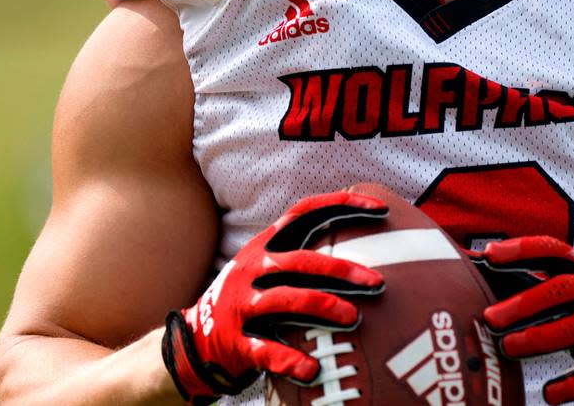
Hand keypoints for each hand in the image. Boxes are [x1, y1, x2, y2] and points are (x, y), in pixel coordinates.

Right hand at [162, 192, 386, 403]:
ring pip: (286, 300)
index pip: (304, 212)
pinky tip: (313, 370)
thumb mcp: (267, 268)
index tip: (380, 209)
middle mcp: (253, 270)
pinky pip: (267, 351)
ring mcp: (242, 305)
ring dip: (323, 307)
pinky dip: (290, 360)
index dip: (341, 205)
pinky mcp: (236, 342)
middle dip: (341, 270)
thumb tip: (363, 244)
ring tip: (353, 318)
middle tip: (376, 283)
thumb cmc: (249, 300)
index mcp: (265, 246)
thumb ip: (303, 255)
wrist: (193, 341)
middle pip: (301, 262)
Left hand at [480, 236, 573, 404]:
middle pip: (565, 289)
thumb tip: (499, 289)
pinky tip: (551, 393)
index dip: (524, 250)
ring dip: (542, 337)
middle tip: (492, 317)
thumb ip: (555, 290)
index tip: (490, 254)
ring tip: (511, 348)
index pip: (557, 251)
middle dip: (525, 302)